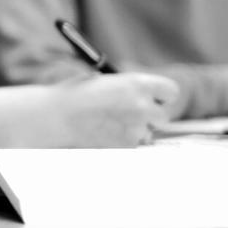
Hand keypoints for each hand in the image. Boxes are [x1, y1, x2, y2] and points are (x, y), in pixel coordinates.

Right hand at [48, 72, 177, 145]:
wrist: (57, 116)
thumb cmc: (76, 94)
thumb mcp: (105, 81)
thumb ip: (129, 89)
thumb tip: (146, 98)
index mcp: (137, 83)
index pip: (171, 91)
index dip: (161, 96)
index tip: (153, 99)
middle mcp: (142, 105)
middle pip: (162, 116)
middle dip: (149, 117)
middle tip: (130, 115)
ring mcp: (136, 128)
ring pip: (147, 133)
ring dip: (134, 131)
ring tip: (108, 124)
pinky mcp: (128, 146)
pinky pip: (133, 145)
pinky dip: (122, 142)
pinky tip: (104, 133)